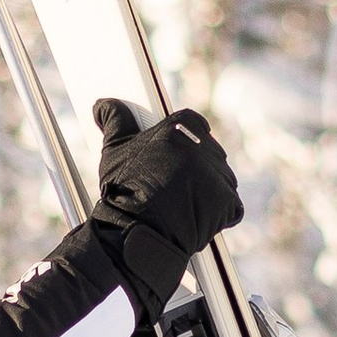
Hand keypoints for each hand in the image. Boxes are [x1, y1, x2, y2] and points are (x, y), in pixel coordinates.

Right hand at [88, 98, 240, 321]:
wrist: (136, 232)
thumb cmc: (123, 190)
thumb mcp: (114, 150)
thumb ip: (115, 121)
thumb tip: (105, 104)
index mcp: (181, 127)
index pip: (194, 123)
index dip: (186, 139)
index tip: (177, 154)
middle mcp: (204, 147)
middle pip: (209, 152)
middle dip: (197, 167)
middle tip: (176, 186)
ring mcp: (218, 175)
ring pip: (221, 178)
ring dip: (210, 190)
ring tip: (185, 204)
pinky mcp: (228, 202)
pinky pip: (232, 205)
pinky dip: (220, 213)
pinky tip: (198, 217)